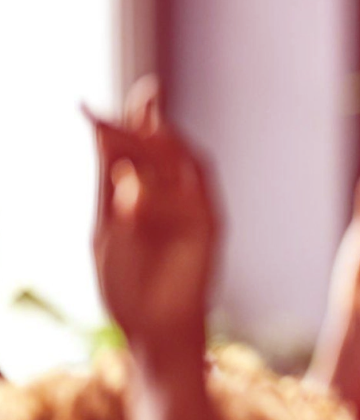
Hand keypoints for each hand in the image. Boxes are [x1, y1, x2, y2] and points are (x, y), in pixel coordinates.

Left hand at [87, 77, 219, 351]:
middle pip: (159, 147)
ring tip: (147, 120)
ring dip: (168, 138)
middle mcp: (167, 196)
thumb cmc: (127, 284)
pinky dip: (173, 179)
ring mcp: (191, 208)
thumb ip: (109, 186)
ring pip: (182, 162)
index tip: (90, 105)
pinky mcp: (210, 224)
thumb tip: (106, 138)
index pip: (132, 149)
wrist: (153, 327)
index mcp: (137, 195)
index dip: (119, 123)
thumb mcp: (106, 227)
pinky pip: (196, 191)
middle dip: (150, 119)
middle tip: (143, 92)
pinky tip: (141, 175)